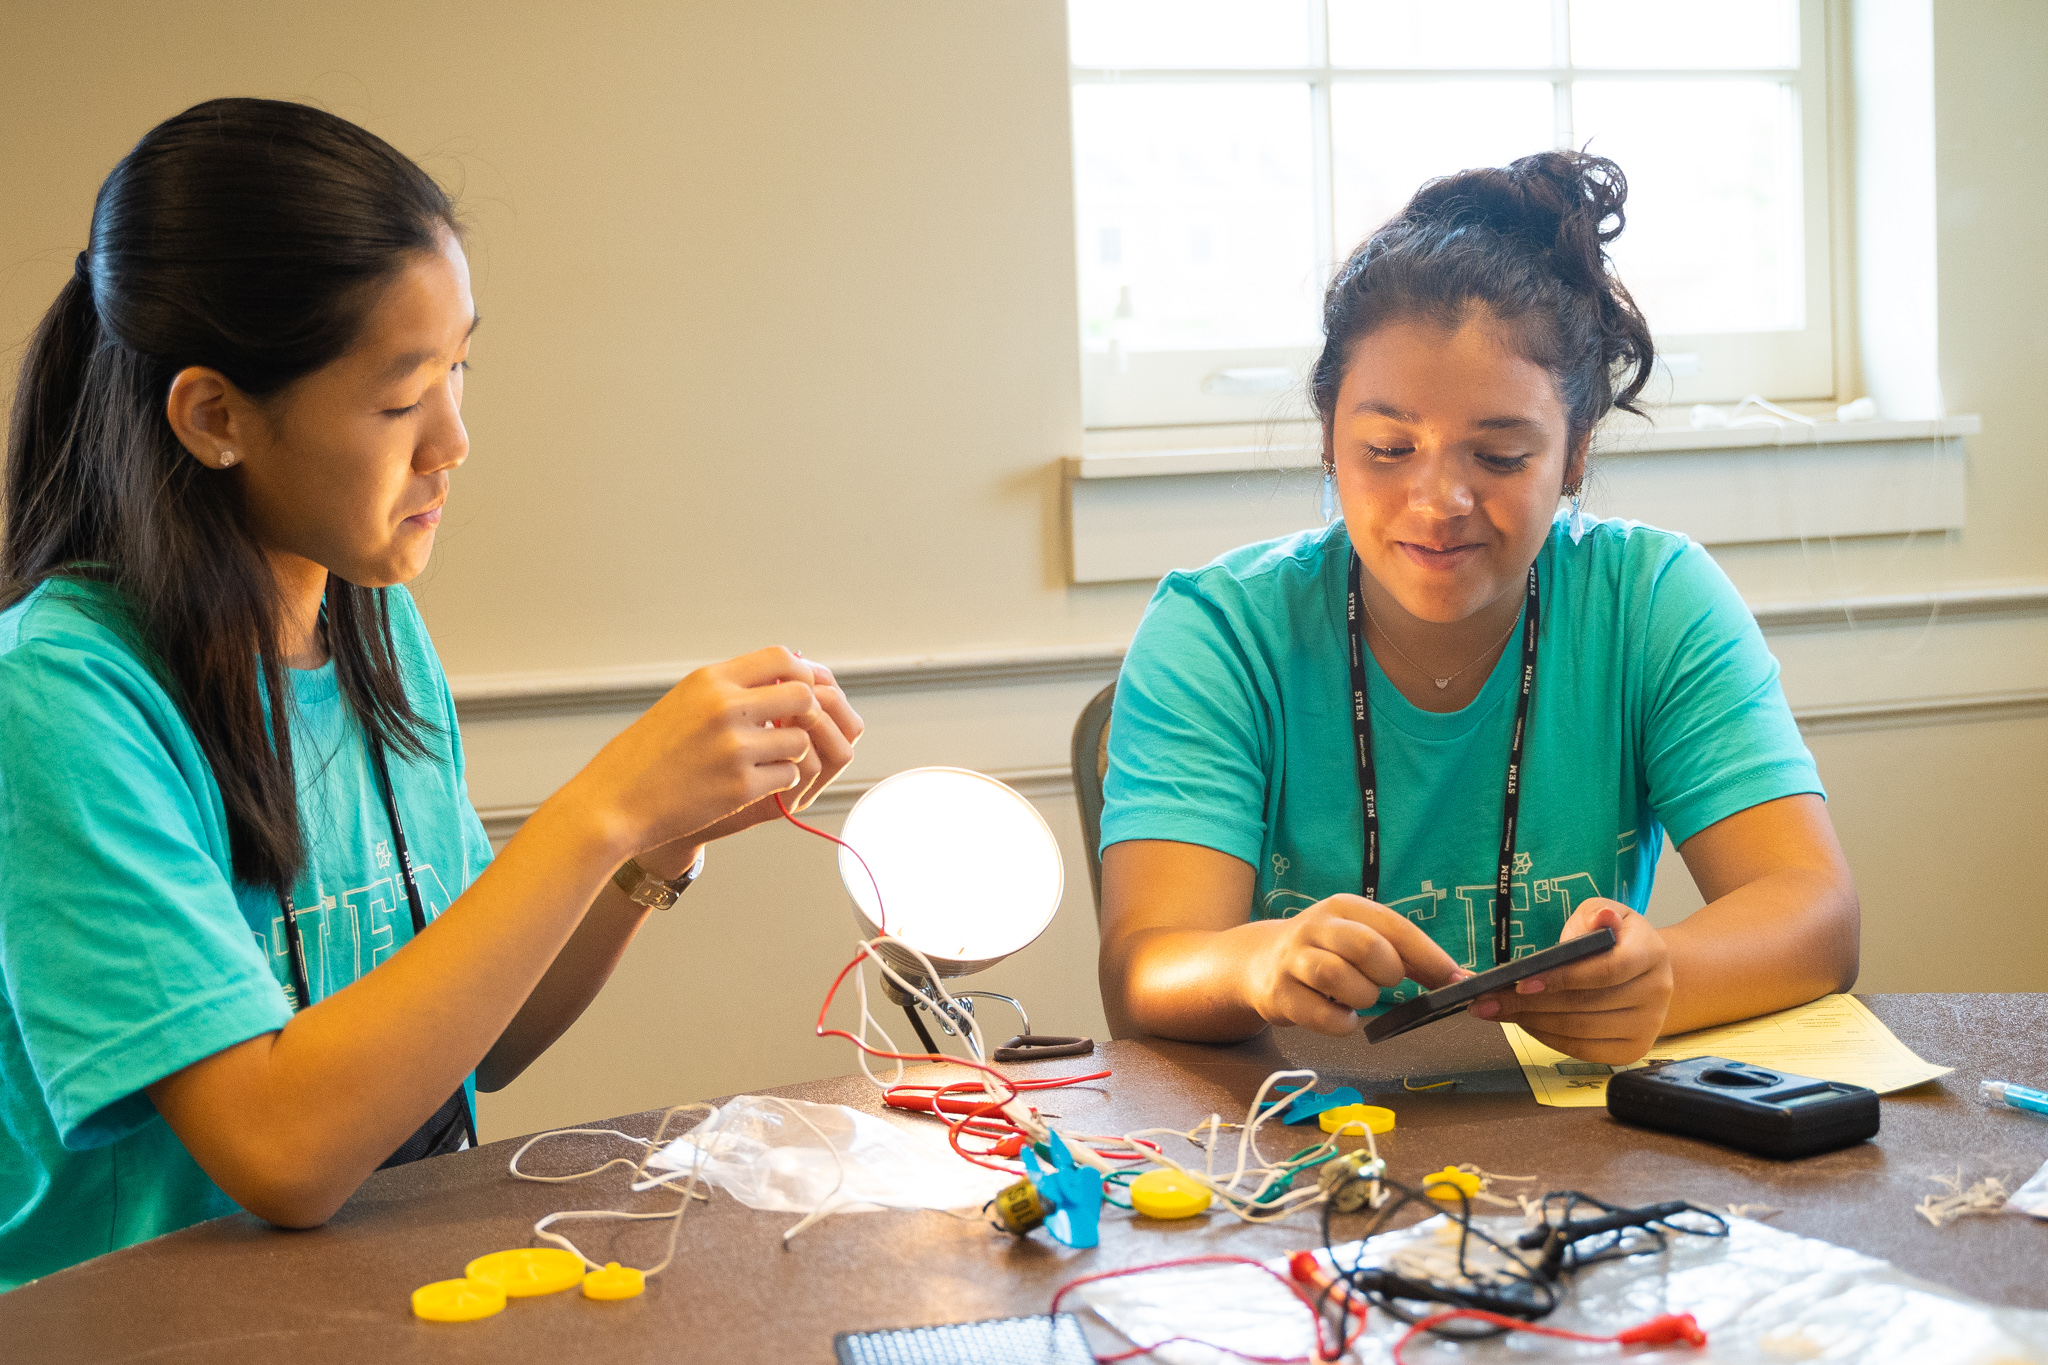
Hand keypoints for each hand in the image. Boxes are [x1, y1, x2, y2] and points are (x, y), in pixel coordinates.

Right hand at [566, 647, 827, 857]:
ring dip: (790, 753)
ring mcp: (733, 748)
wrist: (613, 802)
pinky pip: (787, 775)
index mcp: (709, 681)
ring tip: (765, 760)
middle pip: (802, 697)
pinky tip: (755, 782)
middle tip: (790, 729)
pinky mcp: (739, 786)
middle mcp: (724, 708)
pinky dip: (778, 781)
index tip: (799, 690)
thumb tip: (783, 674)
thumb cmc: (646, 755)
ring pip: (799, 741)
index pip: (780, 658)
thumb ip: (728, 688)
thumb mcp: (683, 702)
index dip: (801, 673)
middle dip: (805, 714)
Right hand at [1243, 894, 1463, 1035]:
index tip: (1455, 979)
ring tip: (1359, 998)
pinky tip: (1343, 1017)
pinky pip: (1321, 1015)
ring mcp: (1294, 959)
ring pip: (1337, 976)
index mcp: (1344, 907)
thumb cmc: (1326, 951)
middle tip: (1386, 983)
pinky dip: (1342, 1023)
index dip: (1429, 955)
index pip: (1394, 925)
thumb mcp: (1360, 937)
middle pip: (1366, 946)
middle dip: (1388, 973)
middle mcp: (1317, 926)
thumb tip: (1458, 978)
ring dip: (1362, 996)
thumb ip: (1404, 954)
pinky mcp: (1280, 993)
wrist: (1260, 961)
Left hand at [1470, 901, 1671, 1063]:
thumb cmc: (1614, 938)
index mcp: (1651, 953)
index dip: (1561, 978)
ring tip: (1494, 1010)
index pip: (1605, 970)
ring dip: (1530, 1022)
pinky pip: (1582, 1050)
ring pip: (1579, 1030)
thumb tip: (1600, 918)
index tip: (1520, 982)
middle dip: (1529, 1003)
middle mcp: (1656, 993)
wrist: (1642, 971)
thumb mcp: (1603, 913)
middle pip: (1586, 1005)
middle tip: (1486, 1000)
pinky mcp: (1631, 1050)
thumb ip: (1594, 914)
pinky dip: (1547, 1037)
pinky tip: (1523, 1022)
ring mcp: (1647, 1026)